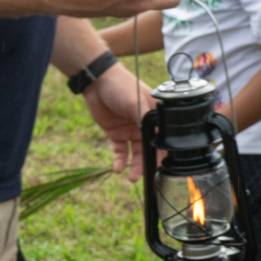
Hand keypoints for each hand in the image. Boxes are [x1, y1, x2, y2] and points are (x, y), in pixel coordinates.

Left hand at [82, 63, 156, 181]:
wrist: (96, 82)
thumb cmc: (120, 86)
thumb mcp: (135, 100)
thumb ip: (145, 117)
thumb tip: (155, 135)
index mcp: (155, 116)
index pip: (162, 137)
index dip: (163, 152)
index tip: (163, 166)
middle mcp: (145, 125)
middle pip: (150, 149)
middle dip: (149, 164)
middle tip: (147, 177)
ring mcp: (131, 131)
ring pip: (136, 154)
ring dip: (135, 166)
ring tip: (132, 178)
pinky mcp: (116, 134)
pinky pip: (121, 152)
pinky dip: (120, 161)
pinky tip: (118, 168)